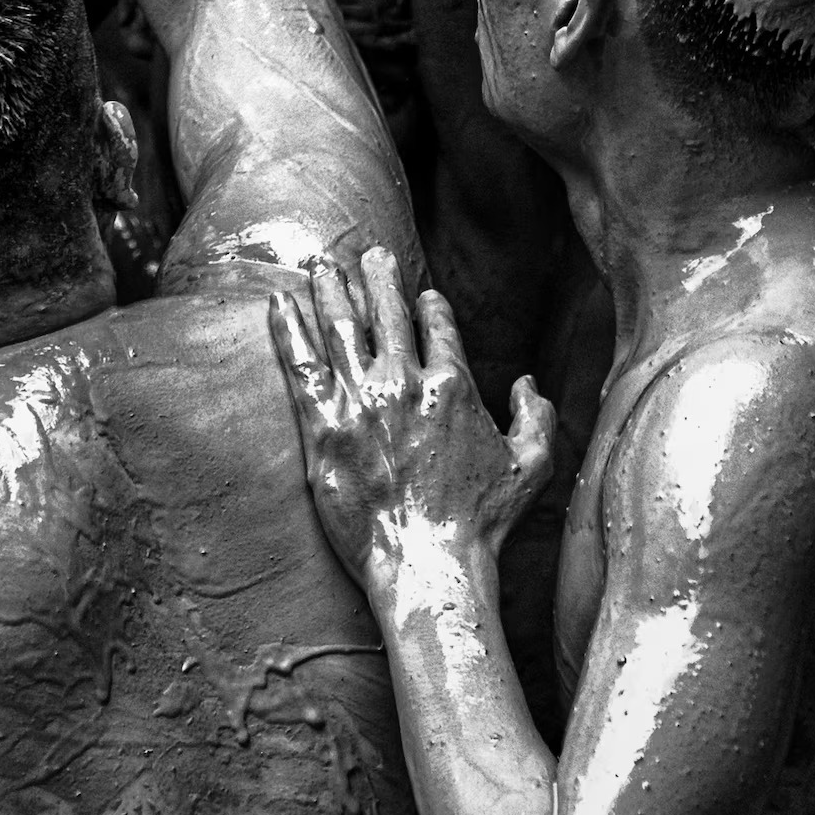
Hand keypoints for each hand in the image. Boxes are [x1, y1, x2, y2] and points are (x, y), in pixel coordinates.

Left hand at [272, 244, 556, 594]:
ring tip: (320, 262)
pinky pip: (299, 365)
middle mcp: (405, 384)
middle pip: (386, 314)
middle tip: (368, 253)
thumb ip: (536, 418)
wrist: (427, 562)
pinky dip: (288, 328)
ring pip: (341, 327)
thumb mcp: (531, 467)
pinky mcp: (323, 427)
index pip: (438, 327)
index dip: (429, 306)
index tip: (421, 294)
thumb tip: (526, 383)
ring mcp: (361, 402)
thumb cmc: (481, 523)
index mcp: (454, 387)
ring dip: (330, 288)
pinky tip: (278, 302)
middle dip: (378, 277)